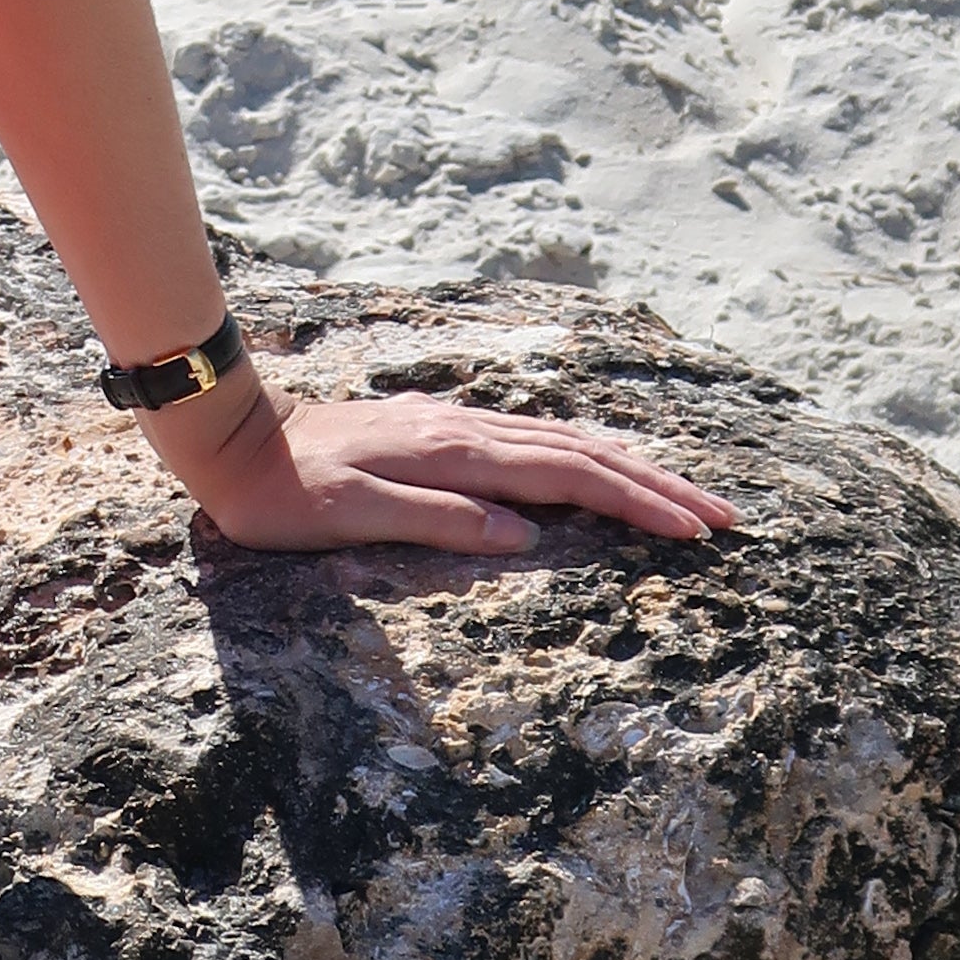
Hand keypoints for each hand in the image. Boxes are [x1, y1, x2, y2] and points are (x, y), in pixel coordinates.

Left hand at [148, 371, 736, 556]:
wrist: (233, 437)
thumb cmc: (282, 495)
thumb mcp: (350, 516)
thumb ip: (437, 521)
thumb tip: (521, 534)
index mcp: (456, 454)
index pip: (571, 478)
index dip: (638, 505)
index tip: (696, 533)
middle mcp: (466, 431)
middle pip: (585, 454)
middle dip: (659, 485)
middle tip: (726, 516)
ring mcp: (455, 425)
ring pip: (564, 441)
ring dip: (630, 468)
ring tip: (685, 494)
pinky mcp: (440, 429)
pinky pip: (534, 440)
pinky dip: (584, 455)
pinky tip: (597, 464)